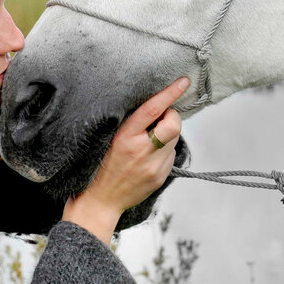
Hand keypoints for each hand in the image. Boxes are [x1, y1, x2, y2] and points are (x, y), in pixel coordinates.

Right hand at [61, 77, 187, 243]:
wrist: (100, 201)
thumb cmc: (100, 165)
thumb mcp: (108, 138)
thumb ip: (130, 124)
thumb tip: (156, 108)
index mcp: (125, 137)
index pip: (152, 109)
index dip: (169, 93)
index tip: (182, 82)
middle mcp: (141, 151)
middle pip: (173, 125)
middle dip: (172, 116)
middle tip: (161, 118)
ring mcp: (153, 167)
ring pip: (174, 140)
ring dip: (167, 135)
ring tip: (148, 142)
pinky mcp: (160, 178)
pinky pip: (171, 156)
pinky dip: (164, 151)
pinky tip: (148, 158)